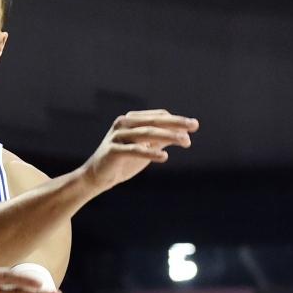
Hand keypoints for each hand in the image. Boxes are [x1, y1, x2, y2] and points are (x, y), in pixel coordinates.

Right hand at [80, 110, 197, 191]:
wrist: (98, 176)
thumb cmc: (124, 161)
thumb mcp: (146, 147)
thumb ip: (162, 140)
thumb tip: (186, 135)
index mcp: (131, 120)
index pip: (158, 116)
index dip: (177, 120)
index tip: (193, 128)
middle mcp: (123, 124)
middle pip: (154, 121)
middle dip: (176, 123)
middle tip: (194, 126)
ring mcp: (116, 136)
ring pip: (146, 133)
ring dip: (168, 136)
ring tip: (185, 142)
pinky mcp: (112, 150)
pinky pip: (134, 150)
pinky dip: (149, 153)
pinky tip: (164, 157)